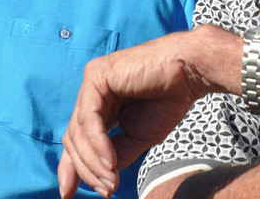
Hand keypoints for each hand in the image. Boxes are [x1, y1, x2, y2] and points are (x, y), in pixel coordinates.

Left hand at [59, 28, 231, 197]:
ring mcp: (92, 82)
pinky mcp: (97, 77)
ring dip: (93, 163)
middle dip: (85, 170)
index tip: (69, 194)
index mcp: (100, 104)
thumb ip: (116, 154)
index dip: (72, 167)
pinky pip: (89, 119)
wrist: (190, 72)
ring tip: (111, 183)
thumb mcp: (139, 137)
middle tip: (105, 191)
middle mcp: (92, 93)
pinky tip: (110, 162)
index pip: (77, 138)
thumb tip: (100, 178)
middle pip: (74, 138)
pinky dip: (98, 144)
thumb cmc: (169, 99)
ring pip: (78, 131)